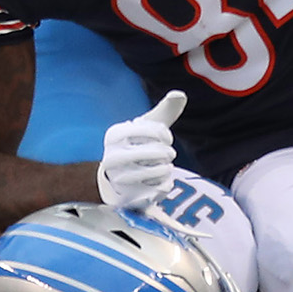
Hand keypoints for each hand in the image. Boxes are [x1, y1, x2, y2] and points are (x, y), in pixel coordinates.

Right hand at [97, 89, 185, 210]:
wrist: (114, 180)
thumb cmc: (135, 146)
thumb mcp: (145, 127)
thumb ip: (164, 111)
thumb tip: (180, 94)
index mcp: (114, 134)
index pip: (154, 131)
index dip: (165, 135)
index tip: (162, 138)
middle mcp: (112, 156)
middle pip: (159, 152)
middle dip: (167, 152)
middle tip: (163, 154)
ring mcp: (121, 179)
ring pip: (162, 170)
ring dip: (166, 168)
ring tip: (160, 167)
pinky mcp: (131, 197)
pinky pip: (162, 188)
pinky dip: (165, 184)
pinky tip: (155, 181)